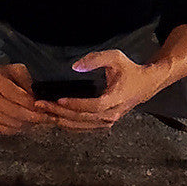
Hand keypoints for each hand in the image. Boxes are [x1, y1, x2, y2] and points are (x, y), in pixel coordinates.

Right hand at [0, 63, 53, 134]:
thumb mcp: (14, 70)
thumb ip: (27, 82)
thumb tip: (37, 100)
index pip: (18, 96)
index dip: (34, 104)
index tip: (45, 107)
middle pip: (16, 113)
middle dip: (35, 117)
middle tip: (47, 118)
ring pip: (12, 125)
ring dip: (28, 124)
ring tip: (37, 120)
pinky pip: (6, 131)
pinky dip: (18, 129)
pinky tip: (24, 123)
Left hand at [34, 50, 162, 130]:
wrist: (146, 84)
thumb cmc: (130, 70)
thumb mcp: (116, 58)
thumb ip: (95, 59)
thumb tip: (75, 66)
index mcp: (115, 100)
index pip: (92, 107)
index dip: (75, 104)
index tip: (58, 99)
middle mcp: (111, 115)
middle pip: (82, 118)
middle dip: (60, 112)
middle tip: (41, 105)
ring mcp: (108, 122)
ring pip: (81, 126)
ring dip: (61, 119)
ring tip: (44, 112)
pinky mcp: (104, 123)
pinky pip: (84, 127)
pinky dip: (69, 124)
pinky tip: (56, 118)